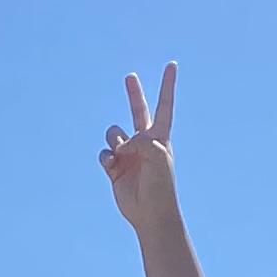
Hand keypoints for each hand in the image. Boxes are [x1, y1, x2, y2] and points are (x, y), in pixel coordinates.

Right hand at [97, 61, 181, 234]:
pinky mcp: (115, 166)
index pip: (164, 105)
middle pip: (137, 111)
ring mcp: (128, 153)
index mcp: (159, 137)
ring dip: (115, 139)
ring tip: (122, 153)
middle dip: (134, 94)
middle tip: (130, 76)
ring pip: (114, 133)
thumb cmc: (160, 185)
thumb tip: (123, 141)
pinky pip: (104, 152)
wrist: (150, 212)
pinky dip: (106, 157)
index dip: (167, 85)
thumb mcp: (157, 158)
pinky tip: (112, 166)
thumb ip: (144, 141)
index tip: (171, 65)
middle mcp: (143, 142)